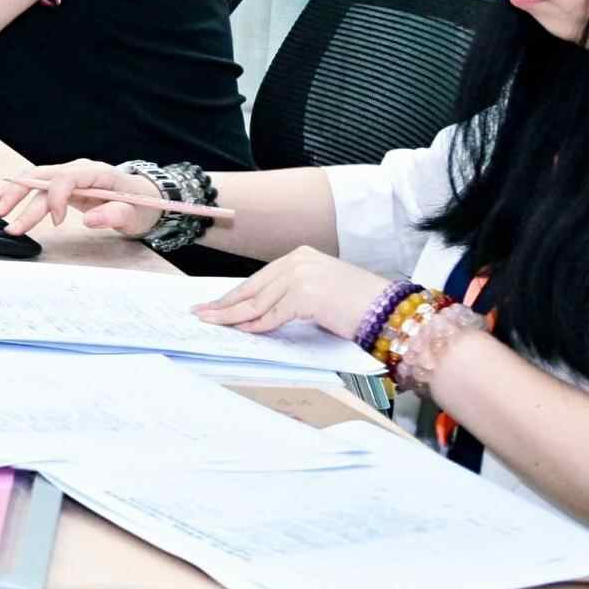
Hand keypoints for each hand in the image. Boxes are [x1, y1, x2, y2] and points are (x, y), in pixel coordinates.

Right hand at [0, 159, 170, 238]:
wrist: (143, 200)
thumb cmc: (140, 206)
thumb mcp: (134, 214)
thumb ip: (115, 215)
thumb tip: (91, 220)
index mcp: (96, 173)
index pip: (65, 178)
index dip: (56, 199)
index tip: (58, 223)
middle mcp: (78, 170)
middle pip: (42, 176)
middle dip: (19, 195)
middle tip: (3, 216)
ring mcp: (69, 177)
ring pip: (35, 181)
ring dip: (15, 196)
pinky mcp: (63, 186)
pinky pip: (38, 186)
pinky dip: (20, 193)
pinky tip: (3, 200)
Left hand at [195, 246, 399, 344]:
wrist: (389, 311)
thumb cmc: (359, 305)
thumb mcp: (319, 290)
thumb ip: (290, 294)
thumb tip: (258, 310)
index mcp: (300, 256)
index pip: (258, 279)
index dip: (233, 294)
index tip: (212, 304)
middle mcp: (298, 261)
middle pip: (251, 288)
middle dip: (223, 304)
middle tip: (200, 314)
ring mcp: (301, 276)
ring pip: (256, 302)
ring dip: (231, 317)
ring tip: (211, 324)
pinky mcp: (305, 295)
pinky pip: (272, 316)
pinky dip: (256, 326)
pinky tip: (241, 332)